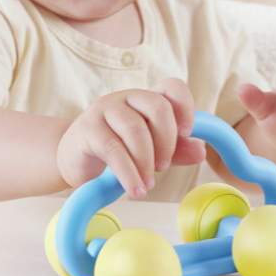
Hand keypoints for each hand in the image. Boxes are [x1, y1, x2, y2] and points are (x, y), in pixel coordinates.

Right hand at [57, 78, 207, 198]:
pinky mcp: (88, 128)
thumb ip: (175, 151)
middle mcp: (126, 97)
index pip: (172, 87)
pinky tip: (134, 189)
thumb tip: (201, 152)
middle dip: (166, 140)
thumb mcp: (150, 152)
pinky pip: (113, 149)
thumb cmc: (116, 153)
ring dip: (146, 162)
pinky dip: (128, 173)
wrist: (74, 159)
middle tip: (164, 167)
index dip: (185, 106)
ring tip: (147, 185)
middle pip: (157, 107)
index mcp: (145, 99)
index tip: (187, 133)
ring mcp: (105, 109)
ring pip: (135, 129)